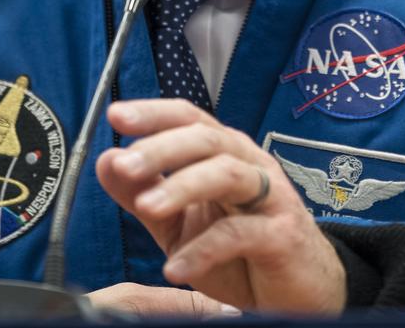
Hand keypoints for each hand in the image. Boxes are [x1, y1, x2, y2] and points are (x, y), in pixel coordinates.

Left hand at [95, 99, 345, 313]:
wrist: (298, 290)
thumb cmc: (241, 250)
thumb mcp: (179, 224)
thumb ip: (144, 193)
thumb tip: (107, 161)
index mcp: (224, 153)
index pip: (188, 119)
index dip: (154, 113)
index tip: (117, 115)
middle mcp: (249, 164)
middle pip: (206, 139)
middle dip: (162, 148)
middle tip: (125, 163)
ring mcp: (271, 197)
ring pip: (227, 174)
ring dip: (182, 187)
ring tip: (146, 208)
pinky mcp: (282, 235)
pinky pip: (241, 233)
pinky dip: (204, 249)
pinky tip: (176, 267)